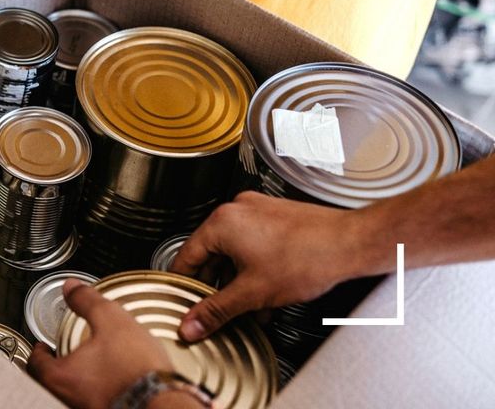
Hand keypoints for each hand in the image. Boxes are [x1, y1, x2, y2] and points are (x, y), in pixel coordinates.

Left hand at [28, 279, 174, 408]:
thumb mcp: (111, 320)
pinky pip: (96, 402)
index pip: (35, 365)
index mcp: (62, 377)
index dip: (38, 352)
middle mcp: (69, 400)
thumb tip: (71, 287)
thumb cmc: (137, 370)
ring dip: (80, 380)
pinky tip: (116, 382)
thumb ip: (87, 301)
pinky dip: (99, 391)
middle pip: (52, 383)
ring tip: (93, 365)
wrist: (165, 404)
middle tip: (66, 353)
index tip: (42, 347)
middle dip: (58, 367)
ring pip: (74, 394)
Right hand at [170, 191, 369, 341]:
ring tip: (248, 307)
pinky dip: (255, 268)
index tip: (184, 301)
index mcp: (221, 223)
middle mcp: (237, 211)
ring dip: (238, 280)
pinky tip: (266, 292)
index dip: (184, 285)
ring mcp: (258, 211)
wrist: (351, 244)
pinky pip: (254, 244)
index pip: (185, 257)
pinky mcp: (276, 217)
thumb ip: (216, 311)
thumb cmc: (310, 257)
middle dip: (217, 286)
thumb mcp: (252, 293)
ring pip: (235, 251)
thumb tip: (192, 324)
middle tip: (217, 309)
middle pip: (211, 254)